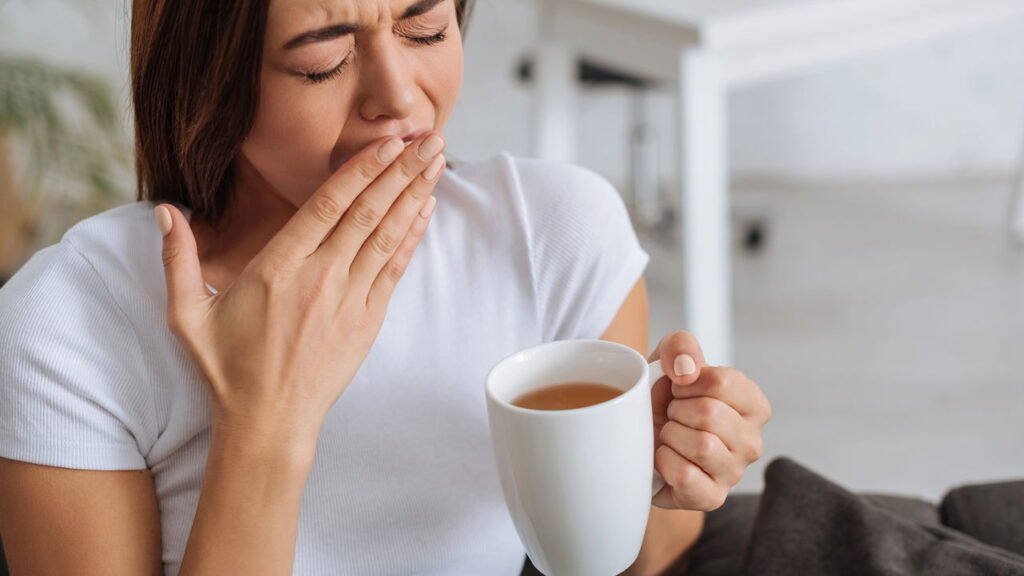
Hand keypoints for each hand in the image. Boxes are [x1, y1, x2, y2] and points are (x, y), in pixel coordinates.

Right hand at [156, 132, 446, 451]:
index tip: (385, 142)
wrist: (269, 423)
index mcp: (278, 269)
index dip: (360, 171)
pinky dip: (412, 238)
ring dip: (414, 196)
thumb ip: (178, 260)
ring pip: (387, 236)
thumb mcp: (187, 316)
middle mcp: (320, 278)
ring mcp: (349, 300)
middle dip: (401, 171)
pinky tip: (425, 211)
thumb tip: (165, 212)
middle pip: (367, 212)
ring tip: (437, 163)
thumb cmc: (227, 370)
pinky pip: (394, 270)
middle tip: (430, 138)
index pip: (326, 206)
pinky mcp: (367, 322)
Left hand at [648, 331, 770, 510]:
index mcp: (753, 404)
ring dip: (670, 435)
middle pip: (710, 413)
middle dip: (676, 410)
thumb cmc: (664, 399)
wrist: (638, 436)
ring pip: (700, 445)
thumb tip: (687, 368)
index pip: (722, 382)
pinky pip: (687, 476)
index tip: (678, 389)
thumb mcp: (670, 360)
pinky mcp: (712, 497)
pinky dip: (665, 463)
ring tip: (669, 435)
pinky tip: (664, 458)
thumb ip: (680, 345)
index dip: (686, 382)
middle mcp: (752, 440)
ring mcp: (734, 472)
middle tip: (671, 415)